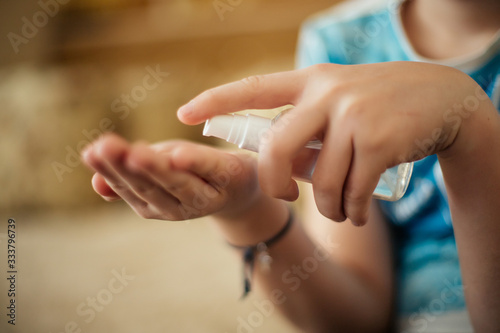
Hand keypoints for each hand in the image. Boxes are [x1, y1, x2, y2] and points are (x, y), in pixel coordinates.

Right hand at [81, 133, 260, 220]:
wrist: (241, 187)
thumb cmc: (192, 174)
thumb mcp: (158, 172)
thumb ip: (130, 178)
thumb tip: (96, 184)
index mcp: (155, 204)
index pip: (127, 186)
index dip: (109, 169)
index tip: (90, 150)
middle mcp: (177, 206)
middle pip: (149, 186)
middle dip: (125, 167)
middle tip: (104, 147)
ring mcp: (205, 197)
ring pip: (177, 182)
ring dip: (155, 168)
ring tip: (134, 152)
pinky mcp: (229, 178)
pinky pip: (210, 170)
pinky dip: (195, 163)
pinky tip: (178, 154)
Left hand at [177, 62, 486, 224]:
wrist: (443, 98)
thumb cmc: (380, 106)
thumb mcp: (339, 104)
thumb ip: (307, 131)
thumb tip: (278, 170)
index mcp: (310, 81)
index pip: (254, 89)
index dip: (216, 101)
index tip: (183, 115)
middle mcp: (326, 93)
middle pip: (276, 148)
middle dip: (274, 184)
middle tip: (286, 198)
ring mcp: (352, 115)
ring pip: (319, 180)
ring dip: (327, 207)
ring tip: (341, 209)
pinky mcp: (378, 141)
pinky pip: (351, 191)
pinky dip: (352, 211)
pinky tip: (358, 213)